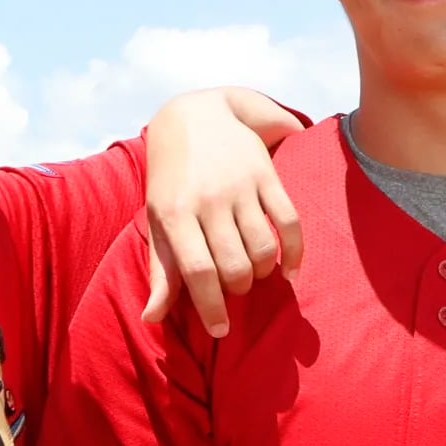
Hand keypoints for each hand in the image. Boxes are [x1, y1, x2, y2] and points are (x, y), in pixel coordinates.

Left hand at [142, 88, 304, 337]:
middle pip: (234, 264)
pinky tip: (288, 270)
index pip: (197, 271)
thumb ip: (161, 270)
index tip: (221, 330)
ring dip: (262, 272)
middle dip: (238, 289)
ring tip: (254, 273)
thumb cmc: (172, 179)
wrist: (195, 116)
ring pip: (263, 248)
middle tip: (235, 289)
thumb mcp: (157, 219)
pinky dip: (294, 253)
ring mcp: (240, 186)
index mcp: (174, 213)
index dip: (211, 306)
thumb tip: (152, 318)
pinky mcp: (267, 175)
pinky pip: (289, 222)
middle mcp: (208, 199)